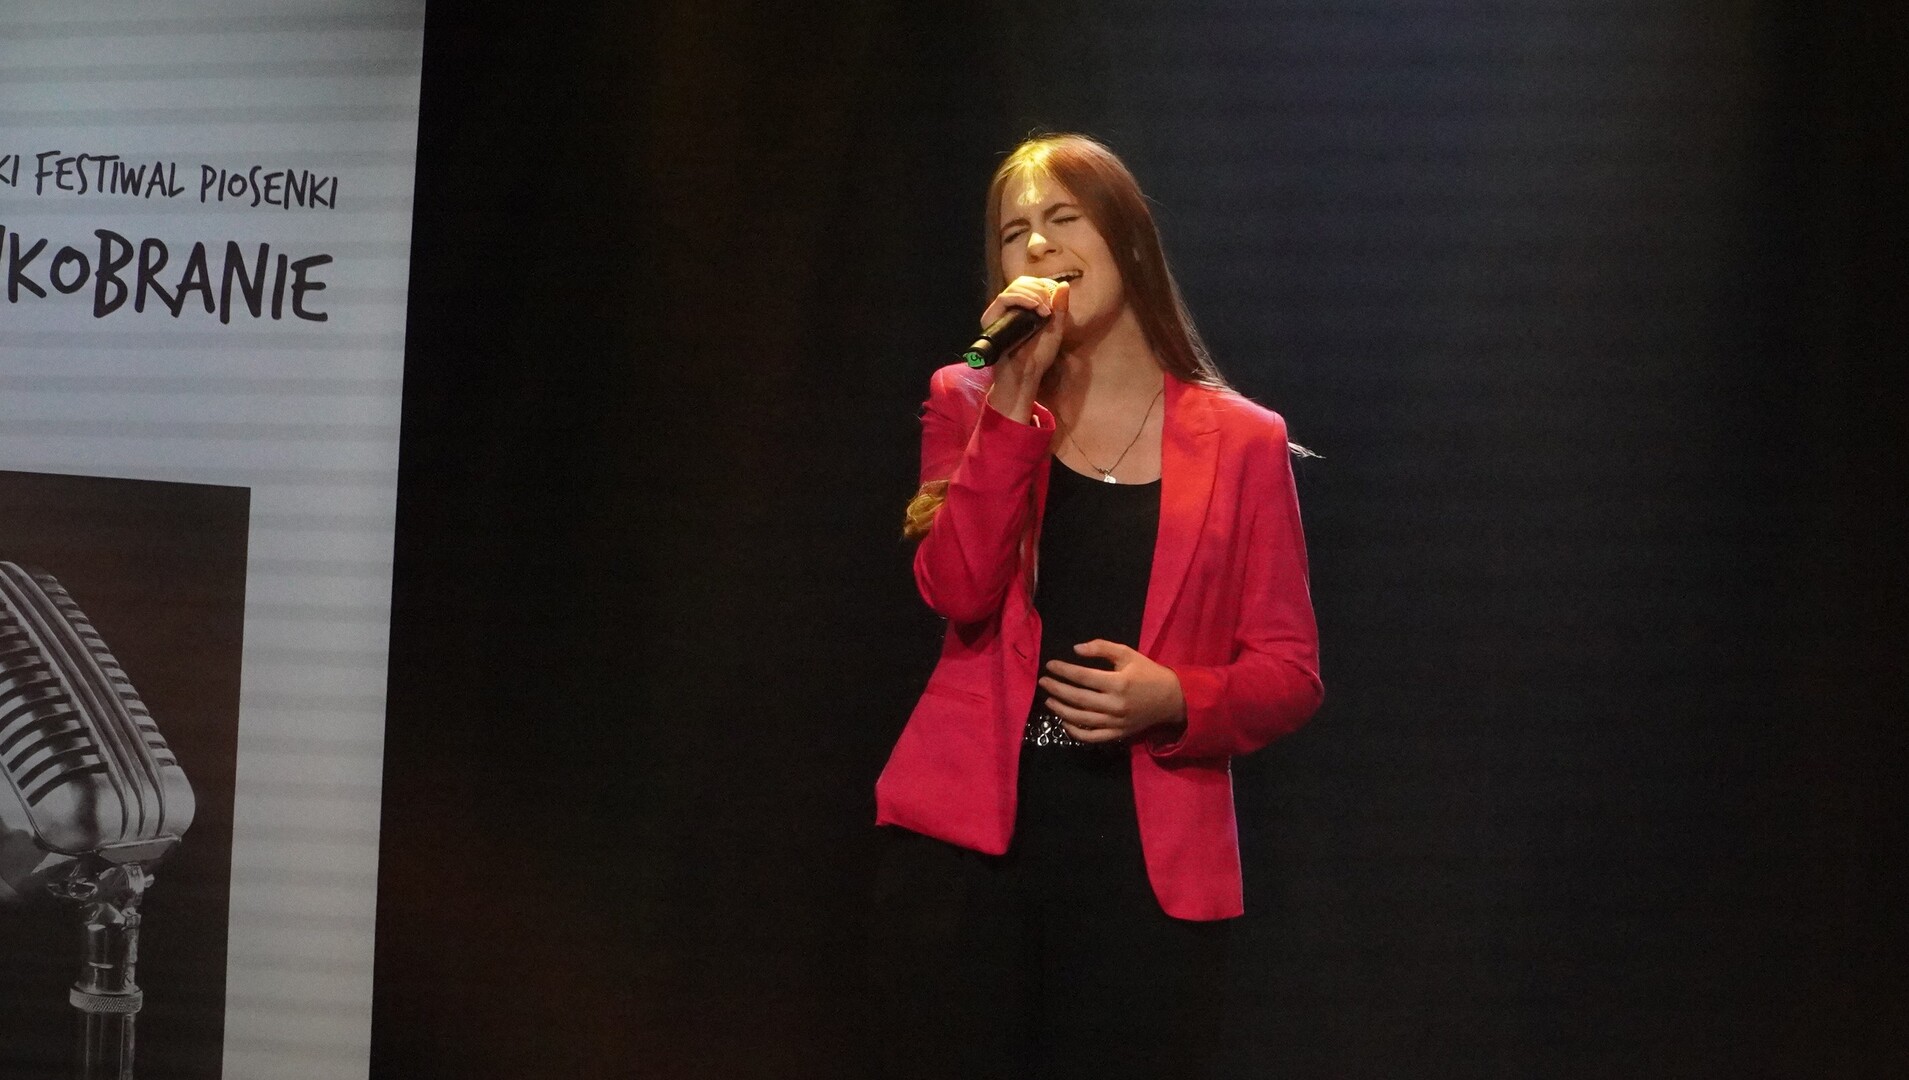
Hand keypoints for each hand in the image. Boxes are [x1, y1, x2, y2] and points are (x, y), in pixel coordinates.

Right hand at [981, 276, 1067, 422]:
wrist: (1026, 373)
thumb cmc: (1039, 355)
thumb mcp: (1055, 328)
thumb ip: (1060, 307)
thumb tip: (1064, 284)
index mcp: (1024, 308)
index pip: (1030, 284)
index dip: (1044, 284)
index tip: (1055, 295)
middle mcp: (1010, 308)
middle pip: (1022, 282)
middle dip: (1039, 287)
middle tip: (1050, 305)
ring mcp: (999, 312)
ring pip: (1014, 287)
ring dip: (1033, 293)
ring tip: (1045, 310)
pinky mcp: (990, 318)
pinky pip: (1005, 298)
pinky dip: (1022, 298)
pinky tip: (1035, 307)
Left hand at [1039, 640, 1184, 743]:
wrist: (1171, 699)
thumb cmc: (1148, 673)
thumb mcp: (1128, 654)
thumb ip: (1102, 648)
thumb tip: (1076, 649)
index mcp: (1118, 683)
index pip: (1082, 677)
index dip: (1063, 670)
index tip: (1049, 665)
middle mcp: (1115, 705)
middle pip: (1077, 699)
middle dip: (1057, 689)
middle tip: (1043, 682)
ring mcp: (1115, 722)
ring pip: (1081, 719)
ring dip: (1061, 710)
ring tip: (1049, 700)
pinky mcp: (1118, 734)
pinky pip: (1092, 737)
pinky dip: (1075, 732)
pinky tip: (1064, 722)